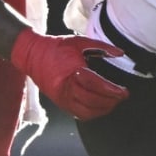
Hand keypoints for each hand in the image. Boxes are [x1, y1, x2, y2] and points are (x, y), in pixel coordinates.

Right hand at [10, 28, 127, 119]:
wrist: (31, 54)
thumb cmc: (55, 48)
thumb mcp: (80, 42)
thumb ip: (102, 47)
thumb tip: (120, 53)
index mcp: (71, 72)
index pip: (95, 84)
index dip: (111, 90)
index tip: (124, 92)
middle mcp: (65, 88)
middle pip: (92, 101)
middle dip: (111, 101)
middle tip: (122, 96)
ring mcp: (61, 98)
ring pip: (85, 111)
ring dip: (103, 109)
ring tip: (114, 102)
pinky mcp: (59, 103)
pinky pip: (78, 114)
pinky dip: (92, 113)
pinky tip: (101, 107)